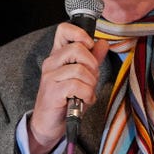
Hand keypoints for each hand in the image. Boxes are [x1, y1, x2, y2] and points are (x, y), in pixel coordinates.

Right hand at [28, 22, 108, 153]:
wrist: (49, 124)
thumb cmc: (66, 100)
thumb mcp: (83, 78)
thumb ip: (92, 60)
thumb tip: (103, 43)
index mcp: (58, 56)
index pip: (64, 30)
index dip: (81, 34)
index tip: (89, 47)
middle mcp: (51, 63)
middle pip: (78, 48)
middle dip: (92, 65)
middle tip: (91, 79)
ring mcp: (50, 76)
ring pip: (80, 69)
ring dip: (90, 83)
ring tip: (87, 93)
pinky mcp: (52, 91)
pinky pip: (77, 85)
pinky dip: (86, 94)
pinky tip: (84, 100)